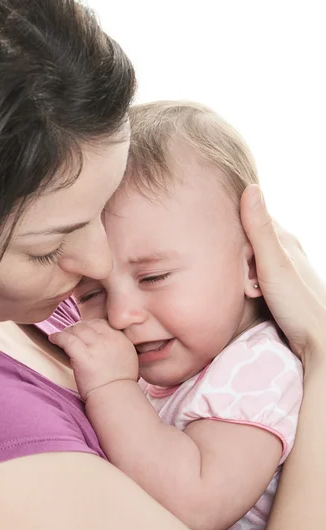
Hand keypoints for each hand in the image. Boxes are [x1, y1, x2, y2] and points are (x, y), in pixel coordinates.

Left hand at [49, 319, 138, 398]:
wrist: (115, 398)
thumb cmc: (120, 384)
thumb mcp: (128, 357)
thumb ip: (118, 345)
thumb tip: (106, 340)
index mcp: (120, 338)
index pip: (101, 323)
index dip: (90, 325)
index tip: (84, 331)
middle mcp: (109, 339)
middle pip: (88, 325)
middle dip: (77, 327)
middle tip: (70, 333)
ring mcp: (96, 346)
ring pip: (77, 329)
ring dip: (68, 331)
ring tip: (61, 336)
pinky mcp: (83, 356)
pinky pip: (66, 339)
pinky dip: (57, 337)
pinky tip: (53, 338)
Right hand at [240, 184, 325, 363]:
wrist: (320, 342)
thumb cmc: (299, 304)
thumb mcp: (273, 264)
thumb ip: (260, 230)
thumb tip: (251, 188)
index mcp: (285, 240)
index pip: (253, 217)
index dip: (234, 221)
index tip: (215, 230)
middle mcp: (286, 251)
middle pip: (251, 239)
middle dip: (236, 250)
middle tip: (233, 268)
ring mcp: (284, 270)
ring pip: (253, 260)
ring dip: (242, 269)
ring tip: (243, 284)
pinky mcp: (281, 288)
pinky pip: (257, 277)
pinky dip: (248, 282)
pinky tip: (248, 293)